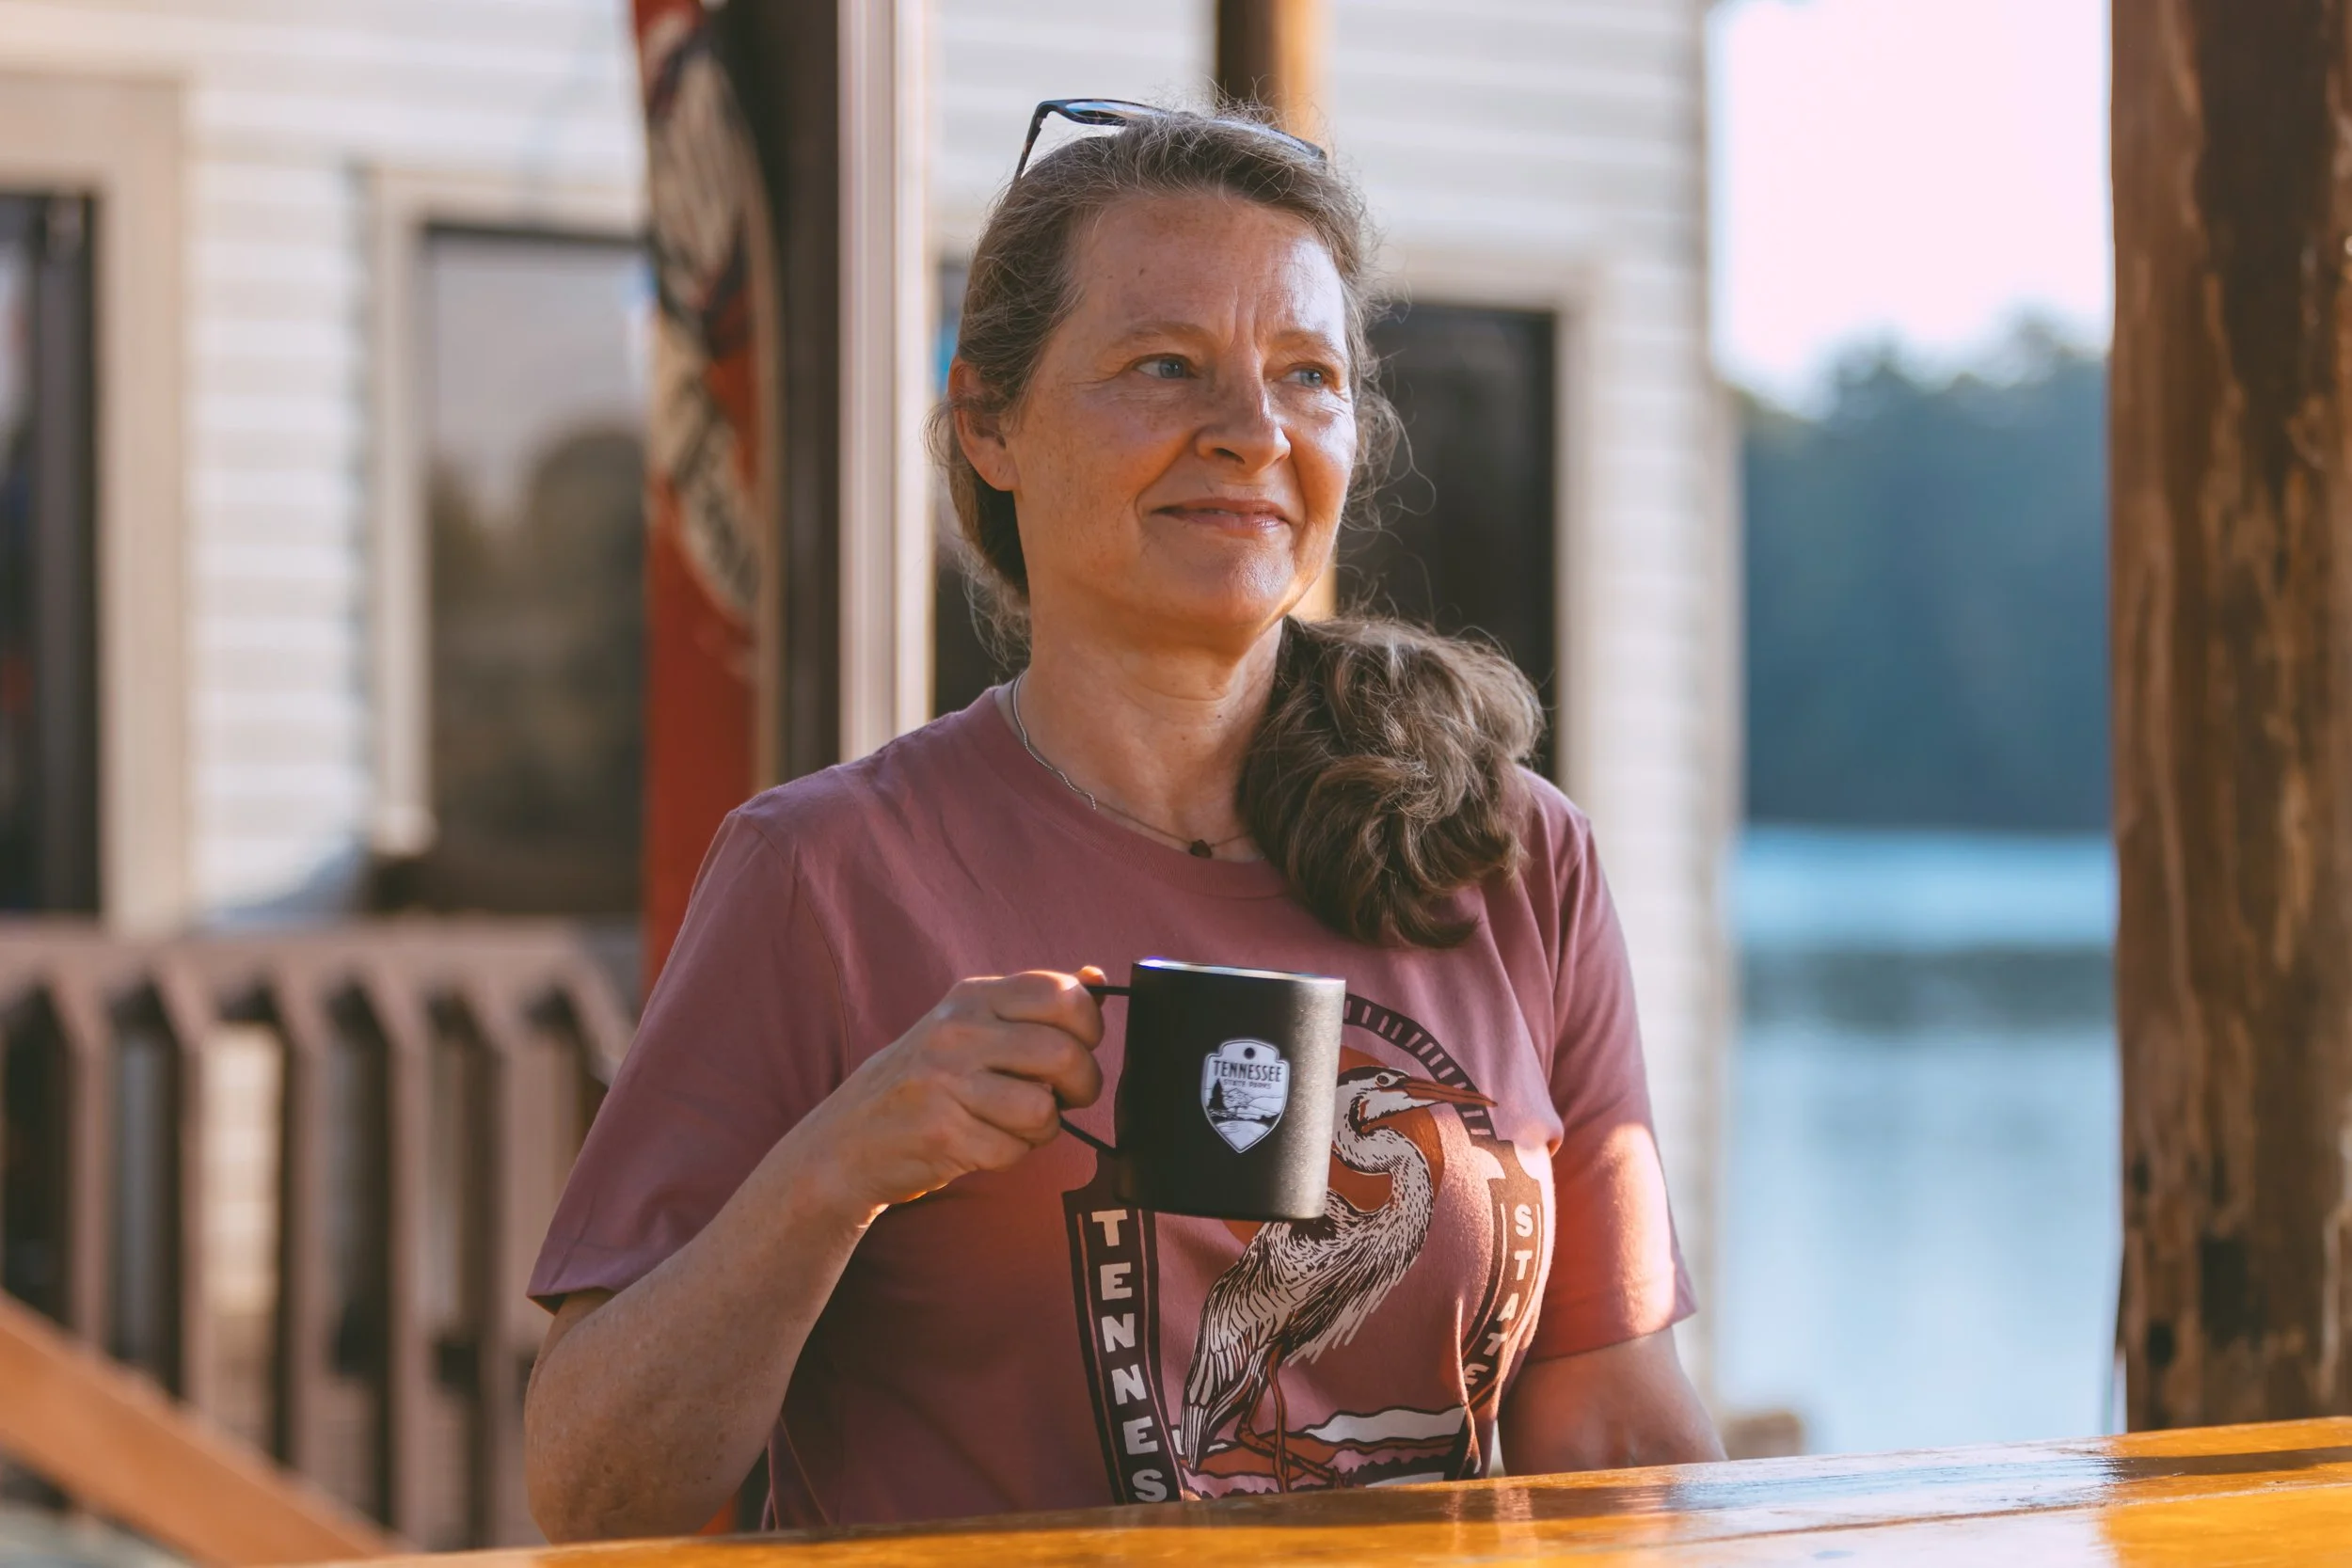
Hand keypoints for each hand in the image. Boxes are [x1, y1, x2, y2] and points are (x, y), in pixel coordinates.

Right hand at [802, 967, 1108, 1214]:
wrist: (849, 1139)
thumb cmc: (927, 1079)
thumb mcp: (972, 1024)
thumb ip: (1033, 1005)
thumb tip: (1098, 979)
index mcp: (973, 997)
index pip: (1061, 993)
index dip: (1089, 1026)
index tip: (1080, 1046)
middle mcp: (958, 1031)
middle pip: (1063, 1054)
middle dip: (1082, 1085)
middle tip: (1067, 1096)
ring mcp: (945, 1082)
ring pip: (1043, 1109)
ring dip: (1044, 1127)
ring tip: (1017, 1122)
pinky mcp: (942, 1133)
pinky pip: (1013, 1150)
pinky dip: (1011, 1154)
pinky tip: (986, 1143)